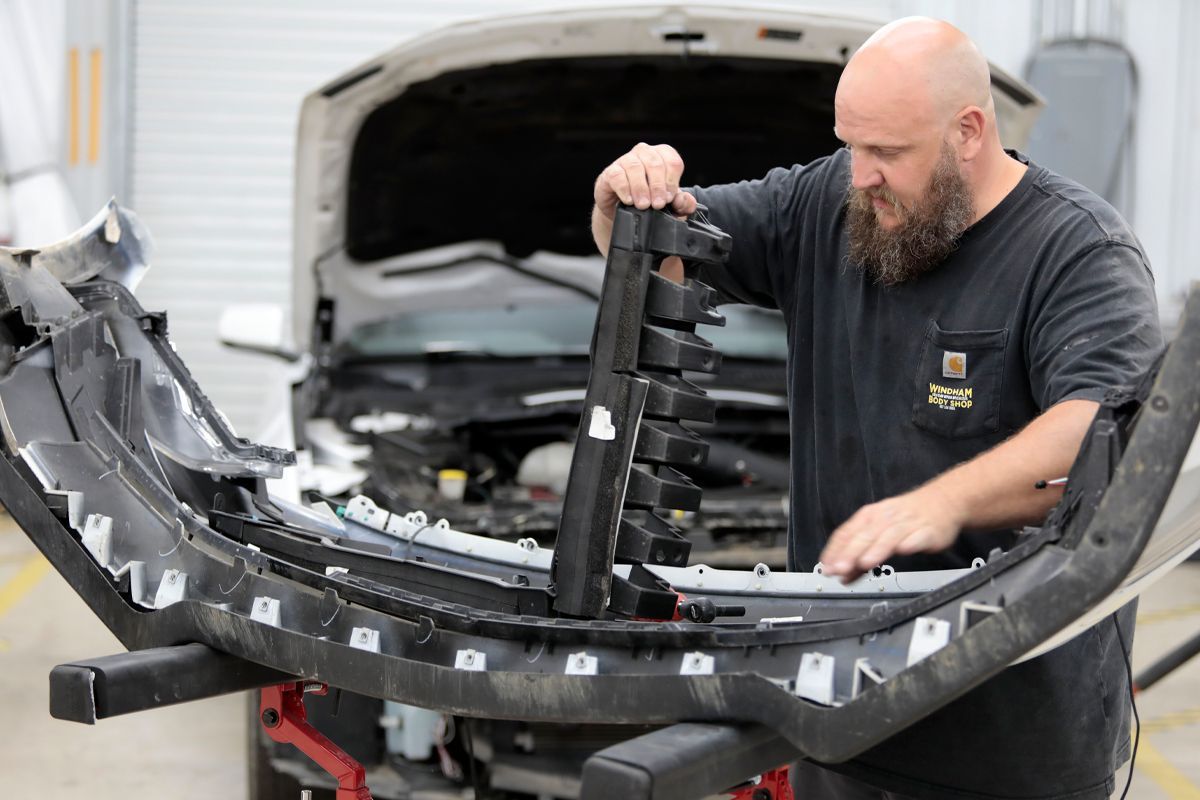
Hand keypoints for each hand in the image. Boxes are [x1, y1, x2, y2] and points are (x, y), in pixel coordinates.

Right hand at [594, 142, 697, 219]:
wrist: (623, 211)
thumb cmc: (649, 201)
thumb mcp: (668, 204)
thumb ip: (682, 203)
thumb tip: (685, 201)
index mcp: (662, 156)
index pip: (672, 161)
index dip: (672, 181)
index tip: (670, 198)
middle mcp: (644, 153)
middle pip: (655, 163)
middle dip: (658, 186)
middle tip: (658, 204)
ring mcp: (626, 160)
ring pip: (635, 168)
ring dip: (641, 188)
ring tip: (644, 205)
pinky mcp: (610, 172)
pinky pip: (618, 176)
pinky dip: (624, 189)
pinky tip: (629, 200)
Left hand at [819, 484, 966, 581]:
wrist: (942, 501)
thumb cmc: (905, 518)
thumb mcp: (878, 530)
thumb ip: (860, 554)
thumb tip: (842, 575)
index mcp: (870, 516)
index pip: (846, 532)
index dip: (835, 550)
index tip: (826, 567)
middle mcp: (886, 518)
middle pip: (865, 536)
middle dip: (850, 554)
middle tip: (839, 569)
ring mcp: (907, 523)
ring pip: (889, 536)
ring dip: (876, 550)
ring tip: (864, 563)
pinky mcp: (927, 531)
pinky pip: (918, 537)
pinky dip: (911, 542)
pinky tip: (904, 550)